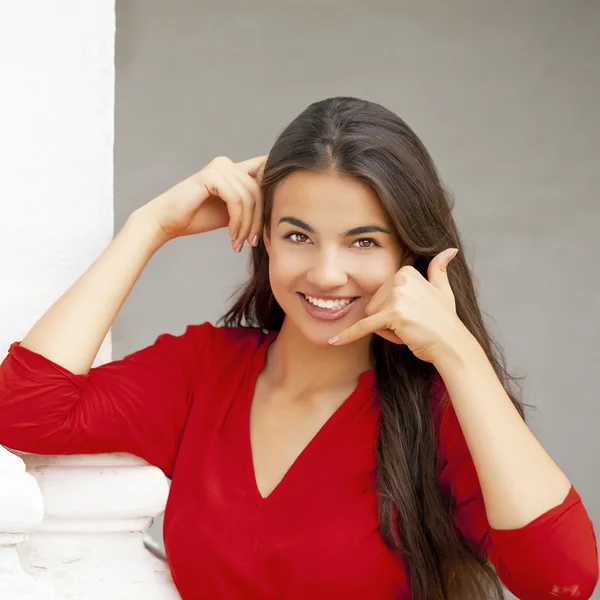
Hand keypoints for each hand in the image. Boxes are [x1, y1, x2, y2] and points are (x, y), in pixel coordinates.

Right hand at [141, 155, 266, 250]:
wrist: (166, 222)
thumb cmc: (197, 217)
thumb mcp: (232, 212)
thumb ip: (250, 206)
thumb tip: (277, 212)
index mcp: (234, 169)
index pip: (265, 174)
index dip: (274, 193)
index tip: (269, 226)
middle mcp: (227, 163)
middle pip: (260, 190)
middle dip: (259, 220)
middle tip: (253, 242)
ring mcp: (219, 167)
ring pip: (249, 197)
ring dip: (247, 225)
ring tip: (239, 243)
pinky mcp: (211, 176)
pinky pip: (236, 200)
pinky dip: (237, 221)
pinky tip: (232, 236)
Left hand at [329, 248, 467, 363]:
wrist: (452, 345)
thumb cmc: (445, 321)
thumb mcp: (443, 289)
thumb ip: (439, 268)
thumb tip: (450, 249)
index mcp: (406, 271)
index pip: (380, 294)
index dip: (391, 310)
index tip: (412, 316)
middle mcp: (400, 279)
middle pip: (372, 304)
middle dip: (386, 321)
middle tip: (411, 326)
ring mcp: (397, 296)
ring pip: (370, 317)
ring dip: (385, 330)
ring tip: (408, 331)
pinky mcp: (392, 315)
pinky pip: (364, 326)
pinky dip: (348, 335)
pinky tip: (334, 342)